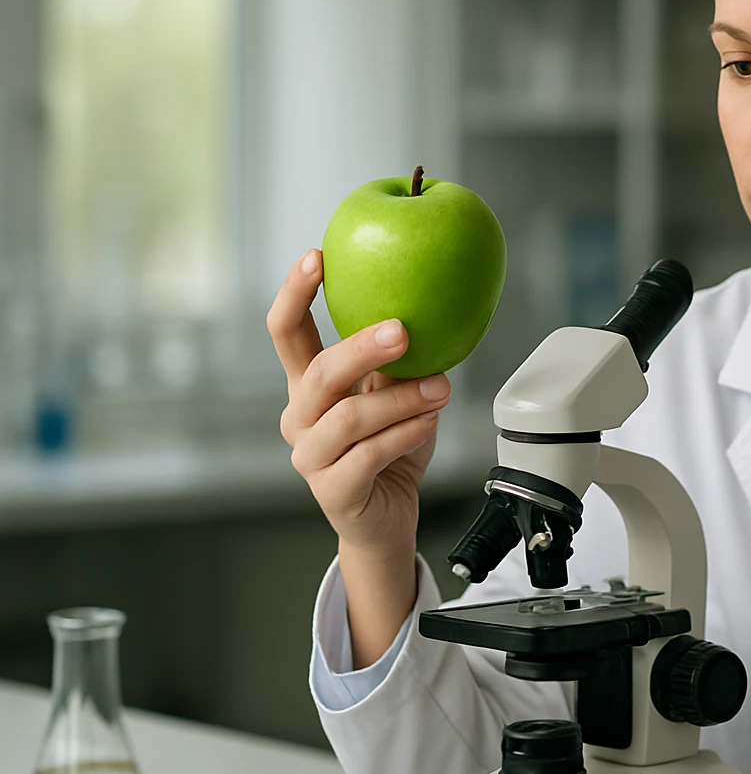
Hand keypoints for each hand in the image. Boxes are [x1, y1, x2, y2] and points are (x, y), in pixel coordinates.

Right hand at [267, 248, 450, 555]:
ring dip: (401, 399)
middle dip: (360, 348)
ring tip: (441, 390)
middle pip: (318, 373)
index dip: (294, 293)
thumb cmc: (390, 450)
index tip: (317, 256)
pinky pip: (370, 454)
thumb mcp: (394, 396)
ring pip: (350, 417)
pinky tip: (429, 423)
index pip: (286, 332)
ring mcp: (311, 456)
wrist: (388, 517)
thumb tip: (426, 313)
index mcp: (308, 386)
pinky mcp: (333, 490)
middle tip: (402, 329)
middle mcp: (300, 418)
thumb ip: (396, 363)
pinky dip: (405, 434)